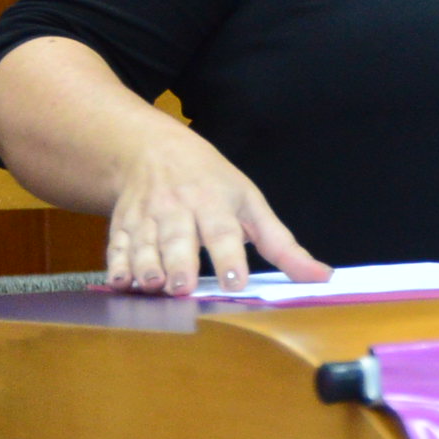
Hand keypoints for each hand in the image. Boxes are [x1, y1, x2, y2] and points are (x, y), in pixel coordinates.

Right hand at [106, 126, 329, 294]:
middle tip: (184, 288)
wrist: (153, 151)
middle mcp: (179, 208)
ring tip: (152, 286)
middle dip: (180, 263)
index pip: (223, 231)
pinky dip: (117, 264)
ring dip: (146, 266)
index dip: (229, 256)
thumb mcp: (251, 204)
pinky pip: (117, 246)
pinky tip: (118, 283)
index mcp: (215, 202)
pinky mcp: (121, 225)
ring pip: (145, 243)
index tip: (235, 281)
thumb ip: (282, 245)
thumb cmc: (212, 182)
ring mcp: (146, 216)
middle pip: (178, 238)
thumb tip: (321, 277)